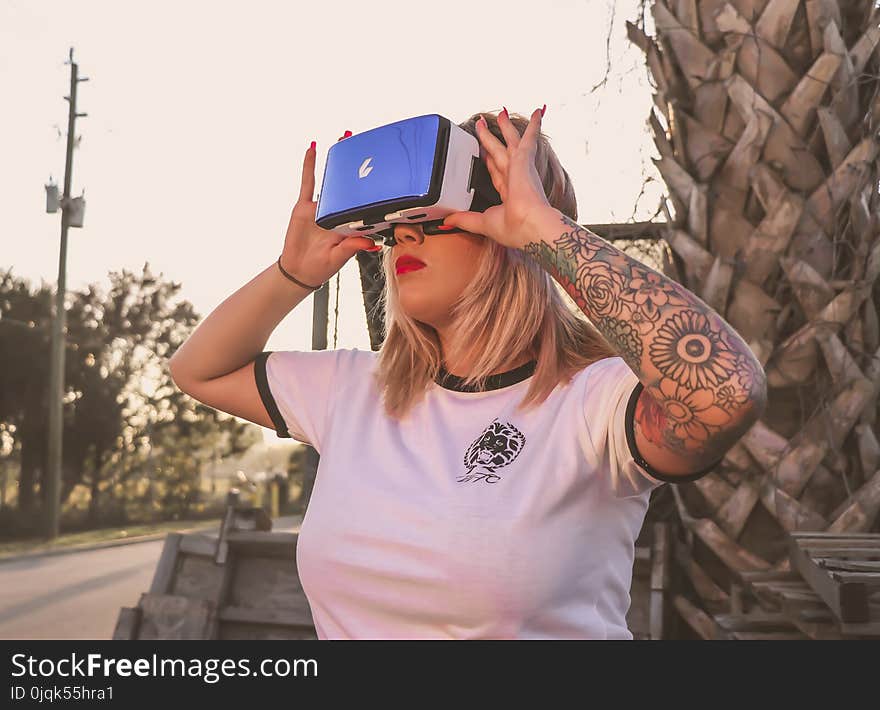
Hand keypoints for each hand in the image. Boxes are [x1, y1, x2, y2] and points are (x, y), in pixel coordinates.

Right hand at [279, 132, 380, 286]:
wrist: (299, 271)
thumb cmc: (322, 267)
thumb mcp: (339, 258)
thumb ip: (352, 248)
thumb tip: (371, 243)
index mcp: (350, 222)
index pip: (364, 201)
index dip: (372, 185)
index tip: (382, 169)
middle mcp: (337, 211)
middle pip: (349, 183)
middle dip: (356, 163)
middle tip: (363, 141)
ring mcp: (321, 207)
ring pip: (330, 178)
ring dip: (336, 159)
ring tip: (344, 138)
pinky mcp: (304, 207)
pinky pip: (308, 183)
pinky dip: (309, 165)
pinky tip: (313, 149)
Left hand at [440, 107, 552, 248]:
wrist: (530, 225)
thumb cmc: (514, 228)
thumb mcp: (481, 222)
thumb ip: (464, 219)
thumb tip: (447, 221)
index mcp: (508, 193)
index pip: (495, 172)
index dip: (488, 161)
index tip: (483, 153)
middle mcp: (515, 178)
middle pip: (500, 153)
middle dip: (491, 139)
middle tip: (483, 125)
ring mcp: (520, 168)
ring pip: (510, 141)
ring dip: (506, 127)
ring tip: (502, 112)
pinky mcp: (524, 160)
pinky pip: (528, 137)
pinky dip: (533, 125)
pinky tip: (536, 112)